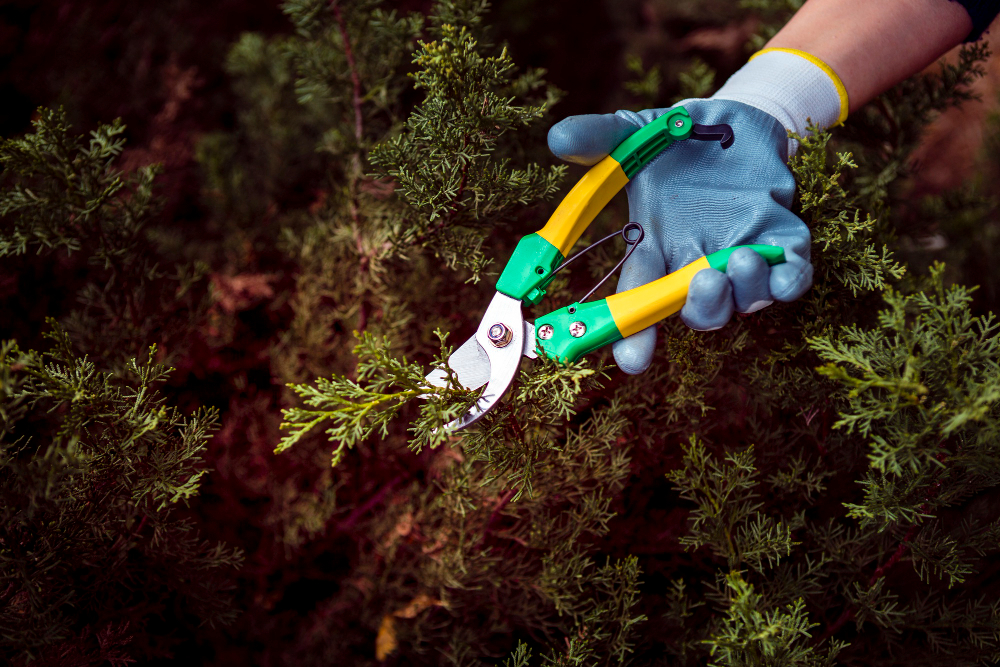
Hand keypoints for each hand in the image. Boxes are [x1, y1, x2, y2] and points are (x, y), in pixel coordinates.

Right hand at [547, 99, 812, 373]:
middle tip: (701, 281)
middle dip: (700, 307)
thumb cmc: (676, 138)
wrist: (735, 120)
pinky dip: (790, 280)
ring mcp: (740, 253)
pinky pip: (792, 277)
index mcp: (655, 246)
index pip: (637, 298)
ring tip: (740, 258)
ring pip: (745, 300)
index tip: (632, 360)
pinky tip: (783, 270)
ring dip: (744, 291)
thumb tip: (558, 138)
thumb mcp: (633, 133)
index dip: (632, 334)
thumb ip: (598, 138)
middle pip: (696, 311)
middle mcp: (696, 261)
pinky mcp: (782, 238)